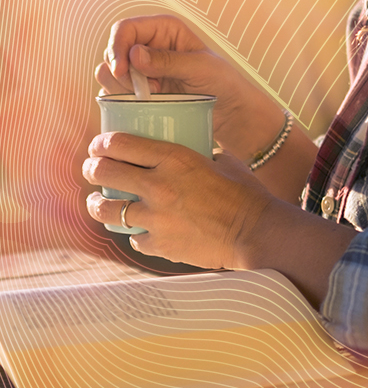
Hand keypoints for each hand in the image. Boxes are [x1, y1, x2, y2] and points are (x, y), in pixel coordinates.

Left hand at [83, 131, 357, 304]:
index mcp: (174, 158)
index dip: (102, 142)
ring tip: (100, 202)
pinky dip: (135, 233)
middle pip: (102, 172)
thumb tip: (197, 146)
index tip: (100, 145)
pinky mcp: (158, 245)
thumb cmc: (246, 193)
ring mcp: (155, 218)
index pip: (118, 143)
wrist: (255, 233)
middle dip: (92, 168)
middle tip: (95, 170)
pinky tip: (142, 230)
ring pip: (104, 209)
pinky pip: (133, 238)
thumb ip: (203, 152)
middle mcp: (157, 186)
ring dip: (97, 204)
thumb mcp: (225, 160)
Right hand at [96, 15, 280, 160]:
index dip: (117, 47)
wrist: (229, 110)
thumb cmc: (222, 82)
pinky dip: (122, 100)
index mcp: (163, 29)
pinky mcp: (138, 90)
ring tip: (153, 96)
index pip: (125, 29)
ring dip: (122, 87)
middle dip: (122, 72)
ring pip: (108, 72)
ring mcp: (140, 69)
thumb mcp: (199, 68)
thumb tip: (135, 55)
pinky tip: (145, 105)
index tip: (122, 71)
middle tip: (149, 90)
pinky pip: (114, 92)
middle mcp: (148, 45)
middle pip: (112, 51)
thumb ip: (168, 61)